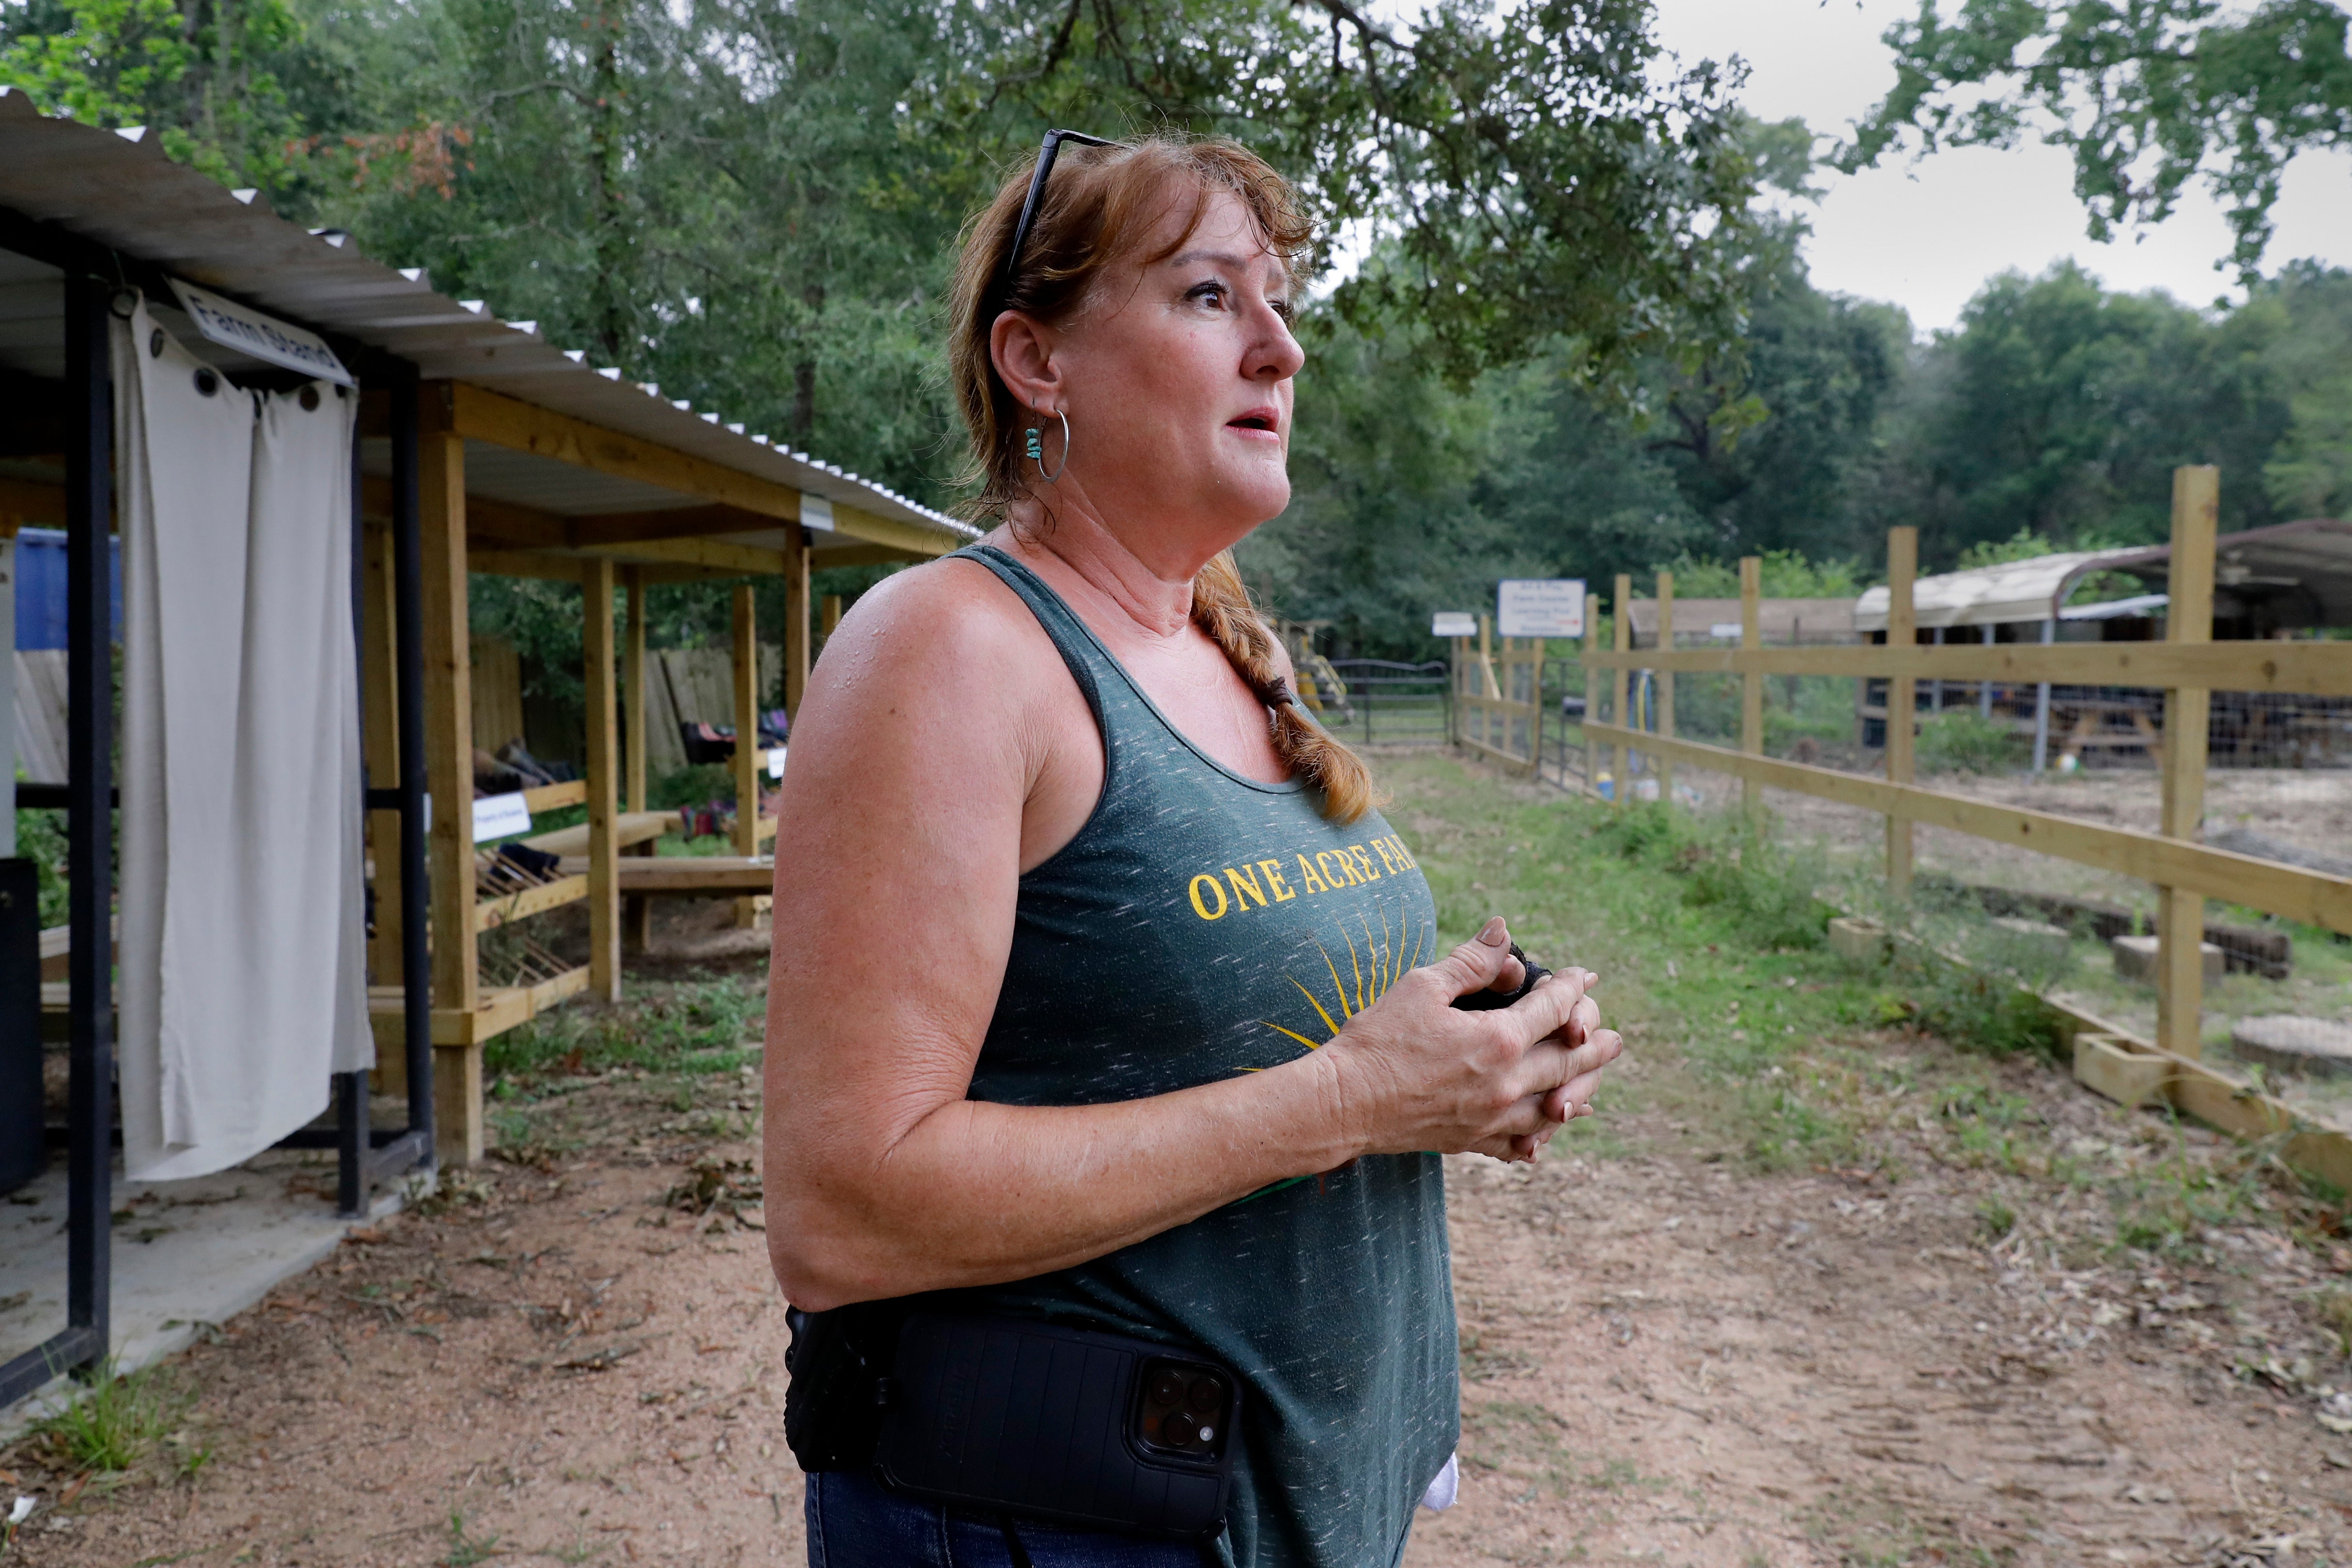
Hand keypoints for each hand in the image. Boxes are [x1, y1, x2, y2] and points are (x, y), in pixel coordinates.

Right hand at [1317, 916, 1621, 1162]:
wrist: (1343, 1102)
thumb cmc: (1377, 1039)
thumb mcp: (1422, 987)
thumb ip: (1472, 962)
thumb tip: (1504, 932)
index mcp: (1499, 1040)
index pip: (1552, 1008)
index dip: (1571, 988)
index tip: (1582, 978)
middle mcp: (1506, 1084)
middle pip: (1567, 1062)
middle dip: (1593, 1046)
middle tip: (1614, 1040)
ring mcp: (1492, 1118)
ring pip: (1552, 1108)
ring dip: (1579, 1093)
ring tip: (1593, 1087)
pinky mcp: (1472, 1141)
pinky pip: (1520, 1142)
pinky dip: (1539, 1137)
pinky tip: (1546, 1134)